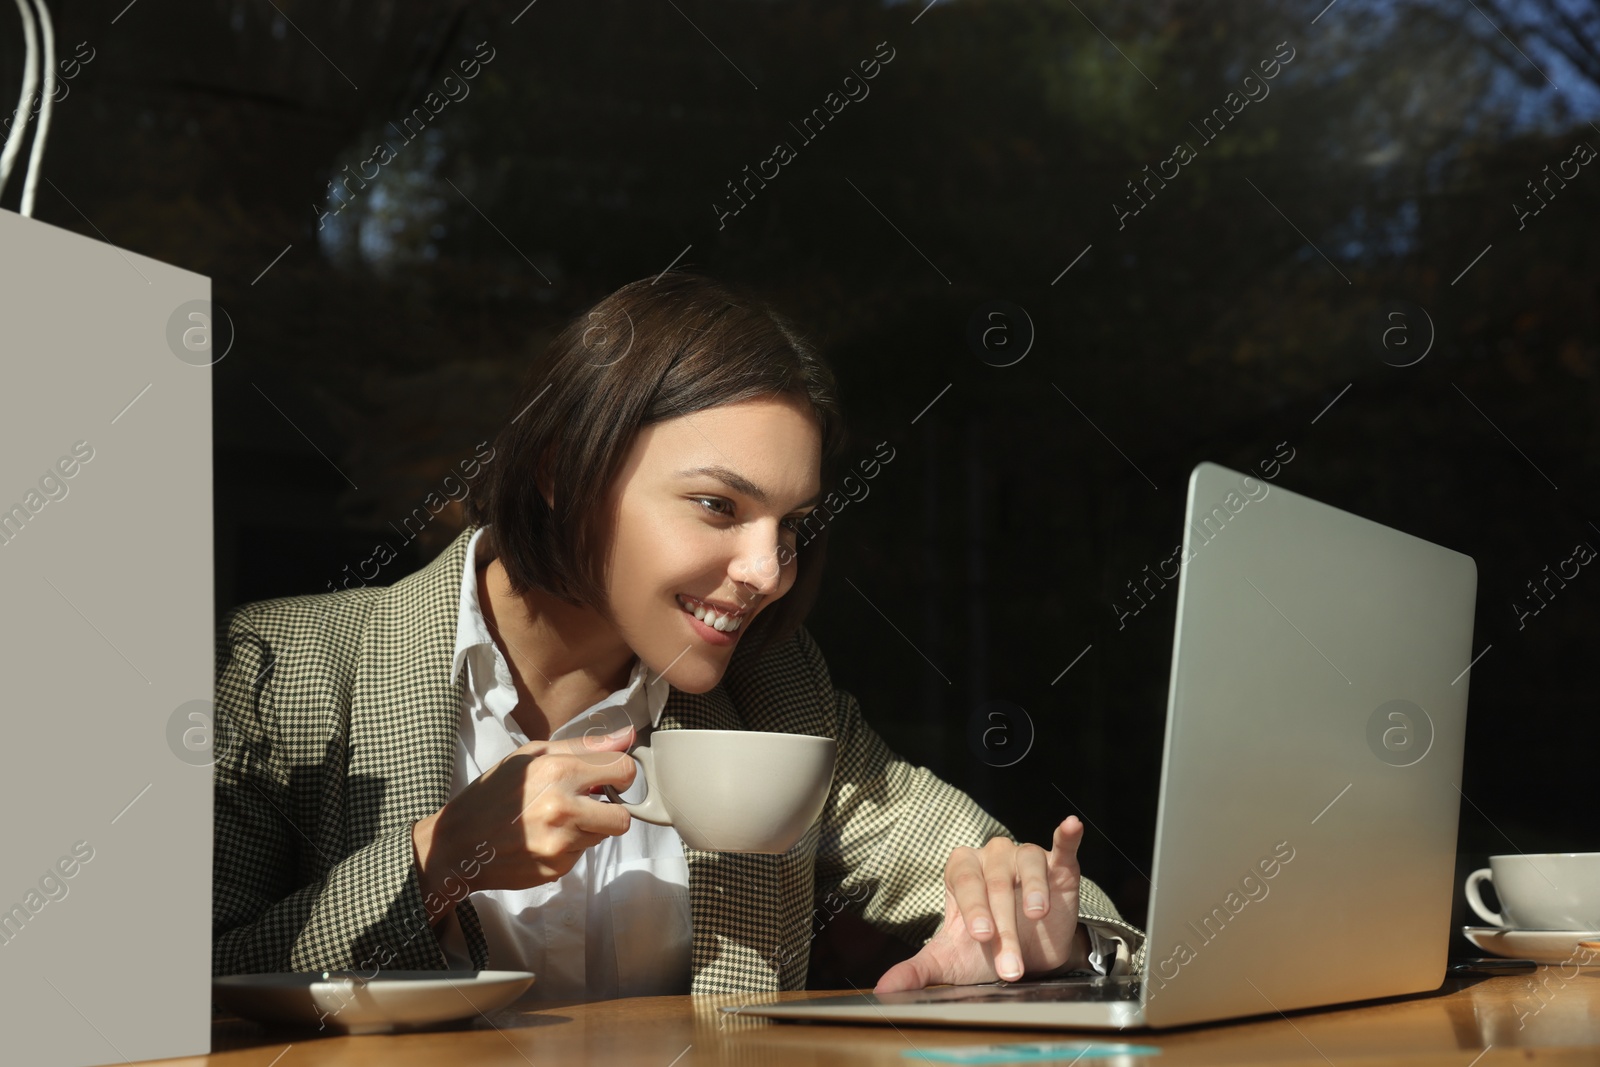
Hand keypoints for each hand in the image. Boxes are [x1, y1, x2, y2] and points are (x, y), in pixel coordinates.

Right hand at [410, 725, 638, 916]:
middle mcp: (563, 809)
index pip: (623, 770)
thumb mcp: (530, 756)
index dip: (621, 774)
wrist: (458, 843)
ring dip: (588, 828)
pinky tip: (543, 839)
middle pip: (623, 817)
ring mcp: (561, 843)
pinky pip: (581, 855)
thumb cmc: (493, 793)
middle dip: (611, 811)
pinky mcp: (557, 868)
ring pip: (602, 836)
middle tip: (589, 805)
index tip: (608, 779)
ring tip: (555, 821)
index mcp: (558, 772)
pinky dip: (568, 847)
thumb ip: (583, 746)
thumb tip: (626, 736)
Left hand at [874, 816, 1087, 991]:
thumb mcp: (952, 961)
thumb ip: (918, 971)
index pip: (964, 882)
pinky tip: (1071, 826)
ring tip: (1036, 915)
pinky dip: (1066, 836)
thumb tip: (882, 990)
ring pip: (1027, 864)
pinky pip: (1061, 847)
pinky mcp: (1058, 867)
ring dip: (1034, 890)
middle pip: (997, 882)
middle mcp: (991, 857)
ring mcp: (1025, 858)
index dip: (972, 907)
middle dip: (1004, 925)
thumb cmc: (985, 950)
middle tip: (1009, 962)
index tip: (980, 936)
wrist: (1029, 955)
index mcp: (961, 871)